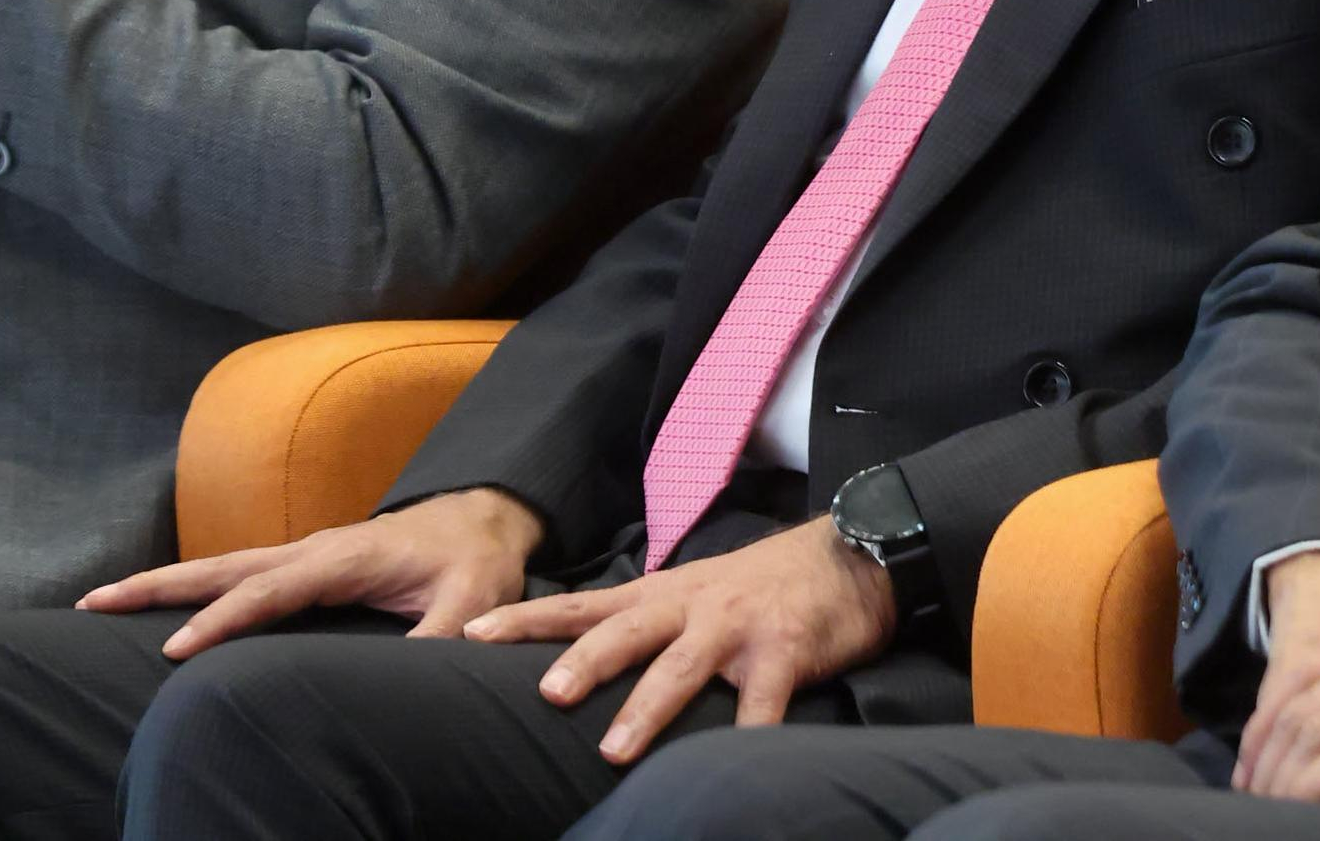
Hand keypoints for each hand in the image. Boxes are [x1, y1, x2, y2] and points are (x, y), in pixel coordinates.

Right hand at [78, 484, 545, 658]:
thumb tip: (412, 670)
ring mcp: (303, 552)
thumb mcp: (473, 599)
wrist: (484, 517)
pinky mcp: (303, 563)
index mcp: (344, 557)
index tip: (175, 650)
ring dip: (162, 582)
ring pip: (221, 566)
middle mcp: (312, 549)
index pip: (270, 592)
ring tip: (100, 600)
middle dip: (158, 585)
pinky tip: (159, 605)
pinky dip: (192, 586)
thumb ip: (442, 633)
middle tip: (94, 602)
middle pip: (222, 567)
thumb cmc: (475, 562)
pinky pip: (237, 574)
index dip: (223, 621)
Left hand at [459, 513, 898, 763]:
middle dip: (582, 662)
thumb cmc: (763, 586)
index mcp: (662, 595)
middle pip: (625, 632)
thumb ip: (648, 624)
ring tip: (613, 749)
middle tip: (543, 694)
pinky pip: (763, 702)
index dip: (526, 620)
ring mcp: (737, 627)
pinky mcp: (784, 650)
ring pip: (683, 667)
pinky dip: (749, 734)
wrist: (850, 554)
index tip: (470, 635)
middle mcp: (691, 606)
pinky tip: (736, 765)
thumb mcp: (695, 595)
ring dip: (646, 708)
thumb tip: (584, 662)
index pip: (582, 606)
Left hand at [1240, 556, 1319, 810]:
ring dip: (1284, 775)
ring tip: (1267, 805)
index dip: (1276, 715)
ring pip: (1317, 732)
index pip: (1314, 673)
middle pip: (1304, 703)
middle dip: (1266, 750)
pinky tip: (1305, 808)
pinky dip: (1319, 786)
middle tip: (1248, 789)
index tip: (1256, 753)